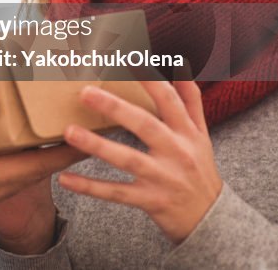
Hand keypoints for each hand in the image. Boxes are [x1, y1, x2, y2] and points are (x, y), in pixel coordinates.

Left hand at [58, 81, 221, 243]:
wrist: (213, 220)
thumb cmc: (199, 170)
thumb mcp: (202, 135)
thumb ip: (190, 101)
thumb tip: (181, 65)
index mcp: (186, 132)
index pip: (168, 100)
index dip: (149, 79)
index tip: (128, 58)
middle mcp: (176, 152)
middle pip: (145, 125)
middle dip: (116, 108)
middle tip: (85, 92)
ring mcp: (163, 178)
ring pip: (127, 159)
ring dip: (97, 145)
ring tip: (70, 131)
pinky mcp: (150, 201)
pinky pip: (116, 193)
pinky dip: (90, 187)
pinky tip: (65, 179)